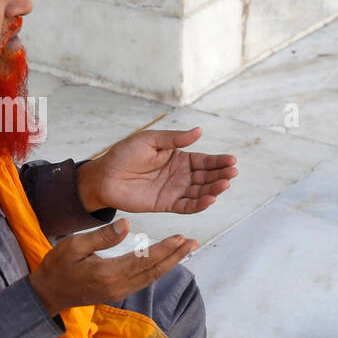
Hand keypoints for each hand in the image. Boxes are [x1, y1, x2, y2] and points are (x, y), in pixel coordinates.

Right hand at [29, 217, 196, 317]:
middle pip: (153, 271)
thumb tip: (127, 225)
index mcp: (108, 273)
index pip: (143, 260)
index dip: (164, 249)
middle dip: (175, 256)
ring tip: (186, 250)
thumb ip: (101, 236)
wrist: (47, 295)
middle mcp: (118, 286)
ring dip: (170, 263)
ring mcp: (119, 292)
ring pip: (151, 277)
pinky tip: (166, 261)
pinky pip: (144, 280)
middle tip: (192, 242)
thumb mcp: (73, 246)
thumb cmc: (57, 267)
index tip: (180, 237)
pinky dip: (158, 269)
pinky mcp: (118, 293)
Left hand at [80, 126, 236, 215]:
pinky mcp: (166, 204)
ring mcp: (174, 190)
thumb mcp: (150, 140)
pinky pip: (187, 206)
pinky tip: (210, 200)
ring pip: (200, 191)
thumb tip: (198, 131)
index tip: (232, 160)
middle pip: (206, 176)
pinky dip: (199, 204)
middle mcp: (180, 175)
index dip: (219, 161)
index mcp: (178, 157)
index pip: (204, 160)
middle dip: (221, 175)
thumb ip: (174, 139)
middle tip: (232, 173)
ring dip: (214, 189)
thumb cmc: (124, 154)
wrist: (105, 176)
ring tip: (224, 185)